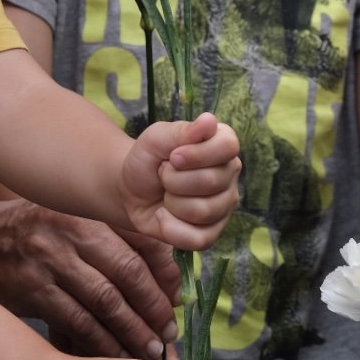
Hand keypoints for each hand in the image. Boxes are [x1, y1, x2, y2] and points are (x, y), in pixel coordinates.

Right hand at [0, 202, 181, 359]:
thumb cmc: (26, 232)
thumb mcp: (67, 220)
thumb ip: (109, 240)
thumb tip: (162, 276)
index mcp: (85, 212)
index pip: (139, 243)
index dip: (163, 275)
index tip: (175, 300)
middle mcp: (68, 232)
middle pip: (126, 273)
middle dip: (152, 307)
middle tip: (168, 332)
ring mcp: (48, 261)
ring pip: (104, 301)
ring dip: (131, 330)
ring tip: (149, 350)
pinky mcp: (31, 290)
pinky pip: (76, 322)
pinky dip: (99, 342)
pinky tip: (113, 354)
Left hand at [120, 112, 241, 248]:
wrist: (130, 190)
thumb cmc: (148, 159)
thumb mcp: (157, 138)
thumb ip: (182, 131)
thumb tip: (209, 121)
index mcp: (222, 146)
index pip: (229, 146)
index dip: (198, 154)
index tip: (173, 156)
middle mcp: (229, 175)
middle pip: (211, 182)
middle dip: (174, 180)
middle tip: (163, 175)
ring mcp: (223, 207)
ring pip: (203, 211)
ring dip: (172, 203)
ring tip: (165, 195)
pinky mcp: (211, 234)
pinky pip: (198, 239)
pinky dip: (172, 229)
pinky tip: (164, 217)